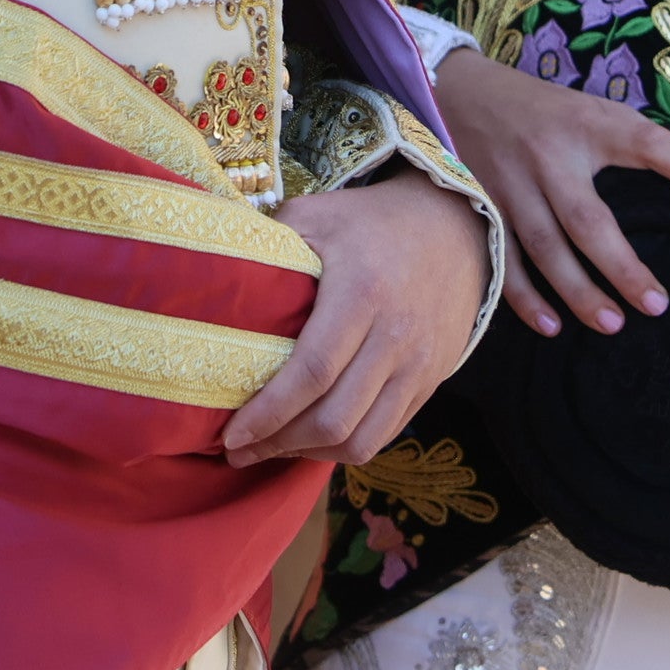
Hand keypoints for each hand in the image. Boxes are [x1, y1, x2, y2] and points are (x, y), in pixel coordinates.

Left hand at [221, 170, 489, 468]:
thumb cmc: (372, 222)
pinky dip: (344, 447)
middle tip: (239, 450)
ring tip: (271, 450)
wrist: (454, 230)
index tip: (232, 433)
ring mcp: (418, 366)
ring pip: (362, 438)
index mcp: (361, 294)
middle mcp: (395, 337)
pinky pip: (384, 435)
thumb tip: (215, 274)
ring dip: (310, 455)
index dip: (270, 411)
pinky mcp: (430, 383)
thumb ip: (269, 241)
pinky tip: (311, 441)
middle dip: (279, 444)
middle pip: (335, 417)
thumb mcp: (318, 214)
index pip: (313, 372)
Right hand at [429, 49, 669, 336]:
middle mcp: (550, 155)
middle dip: (621, 266)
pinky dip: (525, 295)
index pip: (646, 143)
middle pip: (586, 219)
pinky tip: (552, 324)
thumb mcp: (592, 111)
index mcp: (588, 124)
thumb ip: (633, 144)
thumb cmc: (547, 112)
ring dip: (577, 290)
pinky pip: (504, 258)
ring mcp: (511, 183)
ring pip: (544, 246)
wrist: (463, 91)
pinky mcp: (483, 204)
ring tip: (612, 324)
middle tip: (656, 305)